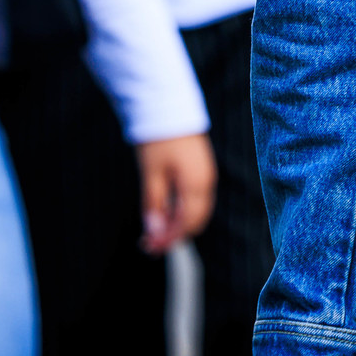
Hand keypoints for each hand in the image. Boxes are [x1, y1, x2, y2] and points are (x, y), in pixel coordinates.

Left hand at [136, 132, 216, 252]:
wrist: (171, 107)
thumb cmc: (159, 139)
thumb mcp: (151, 174)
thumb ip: (154, 204)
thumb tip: (153, 231)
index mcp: (196, 184)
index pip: (187, 223)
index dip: (169, 239)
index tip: (149, 248)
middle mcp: (206, 183)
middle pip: (195, 221)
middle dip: (173, 235)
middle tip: (148, 244)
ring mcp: (206, 177)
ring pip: (197, 212)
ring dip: (177, 225)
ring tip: (153, 232)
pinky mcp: (201, 171)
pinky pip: (196, 200)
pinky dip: (181, 212)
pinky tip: (165, 214)